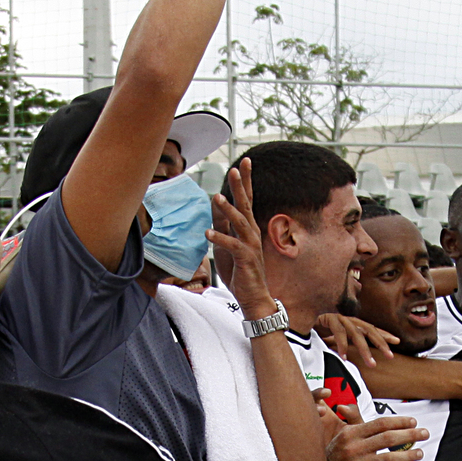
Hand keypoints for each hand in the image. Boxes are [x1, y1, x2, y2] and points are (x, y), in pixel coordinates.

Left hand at [209, 159, 274, 313]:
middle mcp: (252, 233)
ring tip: (217, 197)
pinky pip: (233, 245)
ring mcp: (251, 246)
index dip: (245, 182)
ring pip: (240, 223)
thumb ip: (222, 226)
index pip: (247, 200)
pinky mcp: (246, 259)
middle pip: (247, 205)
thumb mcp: (227, 245)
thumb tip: (214, 207)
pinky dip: (220, 239)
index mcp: (248, 228)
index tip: (244, 162)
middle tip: (235, 168)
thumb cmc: (241, 272)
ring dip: (229, 209)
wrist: (253, 298)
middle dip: (241, 186)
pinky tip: (208, 233)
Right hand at [313, 310, 398, 370]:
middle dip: (381, 343)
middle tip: (390, 356)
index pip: (372, 328)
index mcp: (352, 323)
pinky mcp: (329, 319)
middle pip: (369, 331)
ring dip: (365, 350)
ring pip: (356, 334)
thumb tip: (350, 357)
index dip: (384, 334)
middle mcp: (349, 319)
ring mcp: (340, 318)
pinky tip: (345, 357)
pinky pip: (339, 333)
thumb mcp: (333, 337)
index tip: (397, 342)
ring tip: (371, 363)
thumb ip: (342, 344)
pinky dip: (342, 346)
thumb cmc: (317, 327)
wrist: (299, 314)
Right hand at [327, 411, 425, 460]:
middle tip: (425, 433)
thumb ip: (352, 421)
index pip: (380, 424)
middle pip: (387, 438)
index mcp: (350, 434)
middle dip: (410, 434)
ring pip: (389, 458)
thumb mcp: (344, 436)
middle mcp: (352, 449)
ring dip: (409, 455)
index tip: (414, 422)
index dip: (399, 421)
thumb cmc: (340, 455)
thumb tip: (345, 405)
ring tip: (420, 452)